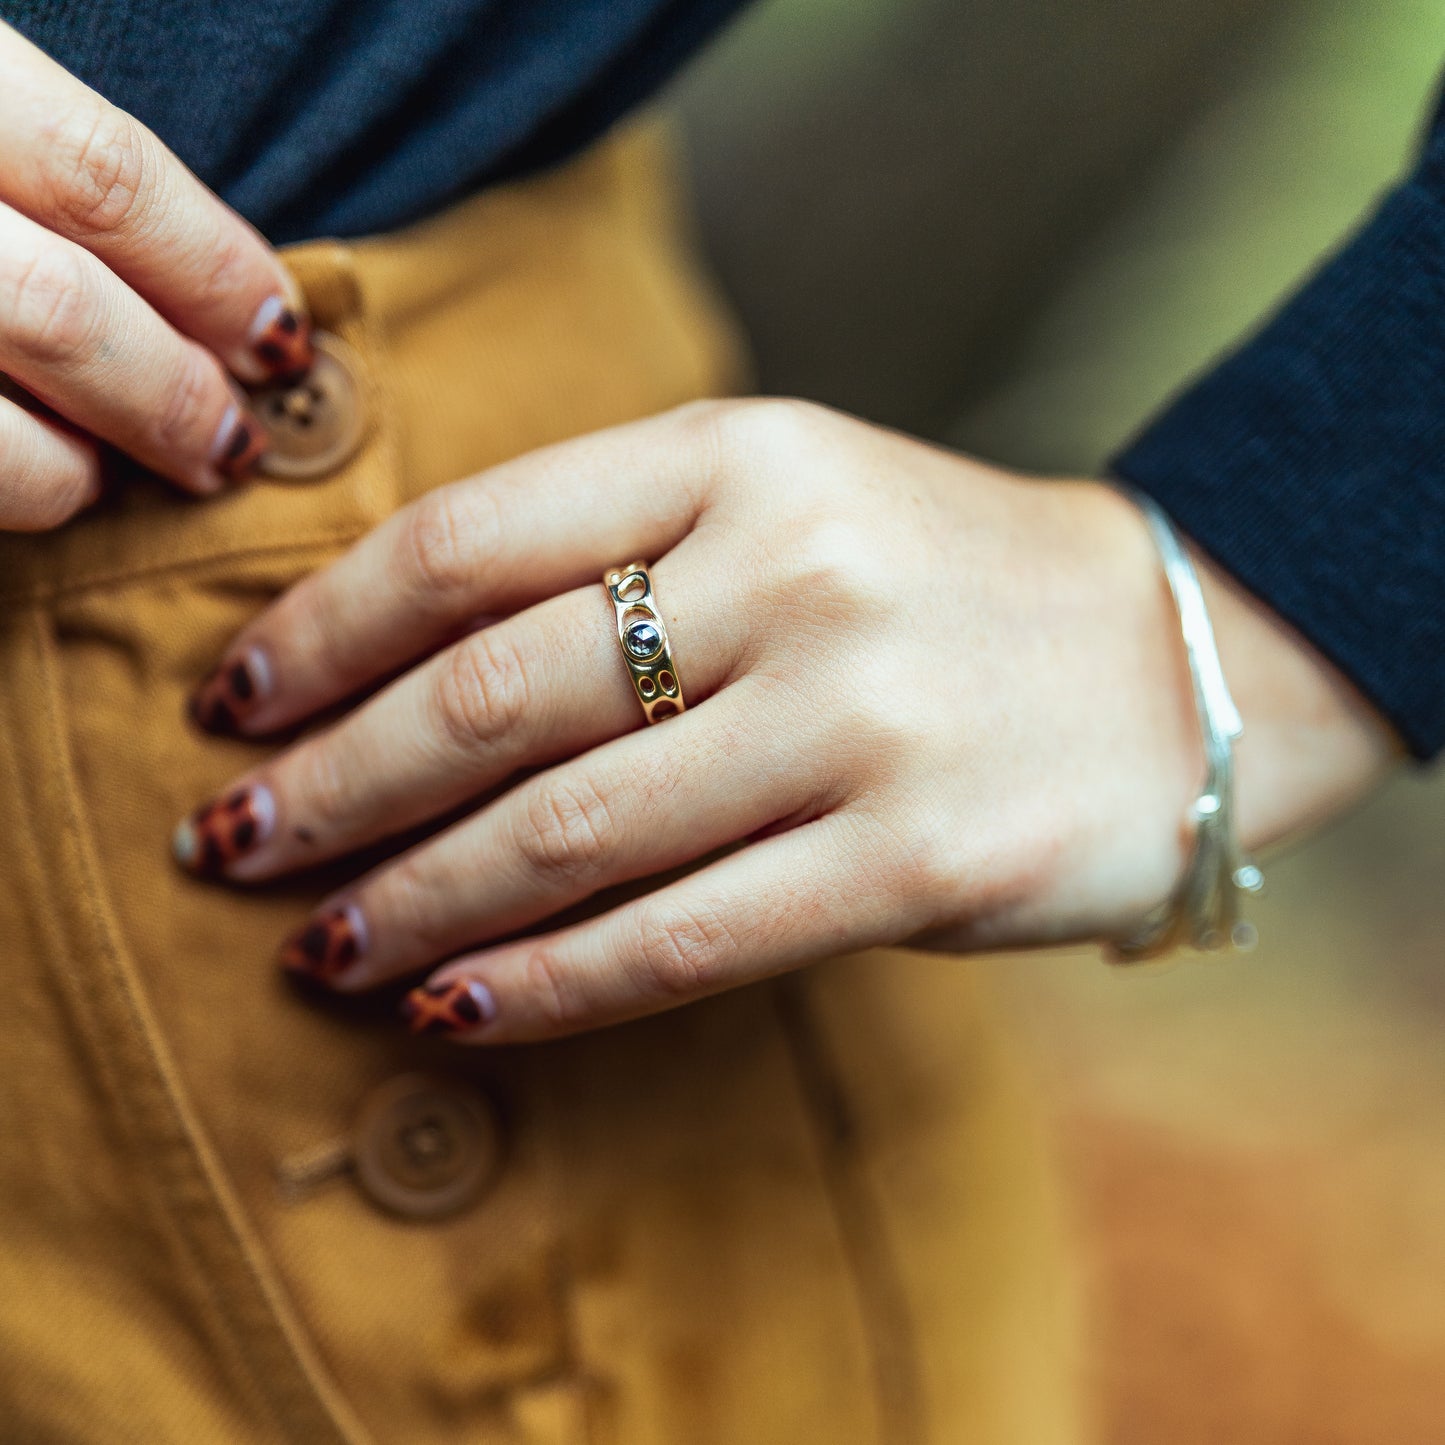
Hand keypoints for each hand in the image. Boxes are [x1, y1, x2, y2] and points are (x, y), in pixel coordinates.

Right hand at [0, 22, 312, 529]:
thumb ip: (38, 156)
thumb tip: (210, 292)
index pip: (103, 176)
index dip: (216, 270)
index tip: (279, 333)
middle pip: (61, 315)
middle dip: (172, 399)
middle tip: (226, 443)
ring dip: (72, 478)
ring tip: (100, 475)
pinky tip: (15, 486)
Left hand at [176, 399, 1394, 1040]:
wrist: (1179, 656)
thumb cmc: (944, 581)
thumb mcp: (790, 498)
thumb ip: (620, 549)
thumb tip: (412, 666)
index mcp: (739, 457)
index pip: (469, 539)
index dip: (322, 628)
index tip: (235, 702)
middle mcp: (792, 571)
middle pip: (491, 693)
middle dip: (334, 783)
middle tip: (234, 844)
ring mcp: (859, 718)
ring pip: (569, 830)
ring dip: (415, 900)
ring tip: (323, 945)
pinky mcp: (915, 860)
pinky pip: (679, 938)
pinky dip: (546, 985)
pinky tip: (460, 1008)